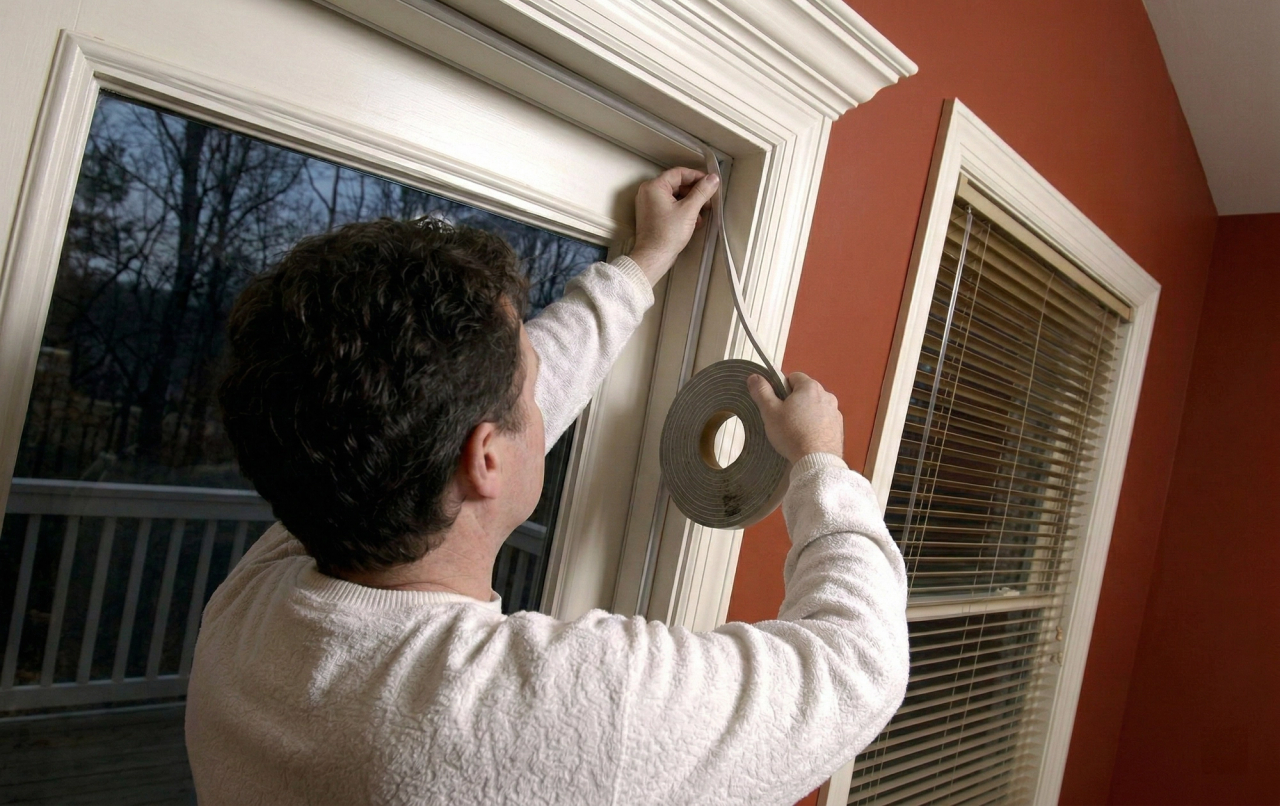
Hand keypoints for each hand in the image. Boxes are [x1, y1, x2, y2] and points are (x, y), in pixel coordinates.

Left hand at [629, 167, 719, 284]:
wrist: (653, 257)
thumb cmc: (668, 233)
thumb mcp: (689, 210)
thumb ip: (702, 192)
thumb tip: (713, 178)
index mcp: (654, 186)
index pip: (679, 173)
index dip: (697, 176)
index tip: (710, 183)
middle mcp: (648, 192)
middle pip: (677, 185)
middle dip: (695, 193)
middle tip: (708, 201)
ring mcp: (648, 204)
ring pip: (675, 197)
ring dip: (690, 203)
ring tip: (702, 215)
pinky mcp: (652, 215)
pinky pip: (669, 206)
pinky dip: (682, 211)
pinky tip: (693, 222)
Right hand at [746, 372, 843, 463]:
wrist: (816, 460)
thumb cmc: (791, 433)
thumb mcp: (770, 412)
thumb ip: (762, 392)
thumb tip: (754, 376)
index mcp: (810, 387)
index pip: (794, 377)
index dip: (782, 388)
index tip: (776, 403)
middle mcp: (827, 395)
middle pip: (806, 392)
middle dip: (795, 401)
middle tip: (783, 418)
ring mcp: (835, 411)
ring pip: (816, 406)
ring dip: (806, 412)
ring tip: (796, 431)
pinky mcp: (839, 427)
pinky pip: (824, 420)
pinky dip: (816, 424)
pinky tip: (808, 438)